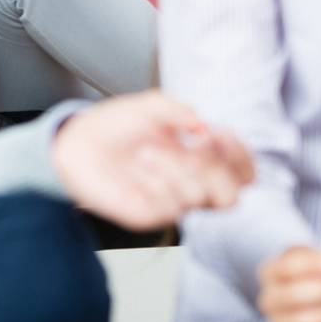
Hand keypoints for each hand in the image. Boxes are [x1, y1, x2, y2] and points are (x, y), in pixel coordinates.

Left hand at [50, 92, 253, 230]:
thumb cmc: (117, 124)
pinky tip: (139, 167)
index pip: (243, 171)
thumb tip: (202, 124)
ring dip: (175, 167)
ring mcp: (172, 201)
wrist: (77, 143)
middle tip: (194, 145)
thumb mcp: (151, 105)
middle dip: (216, 167)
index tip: (218, 132)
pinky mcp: (150, 216)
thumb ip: (179, 110)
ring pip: (199, 196)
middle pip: (231, 195)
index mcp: (201, 157)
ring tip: (146, 152)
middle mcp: (191, 182)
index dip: (240, 155)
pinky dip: (156, 181)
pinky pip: (169, 207)